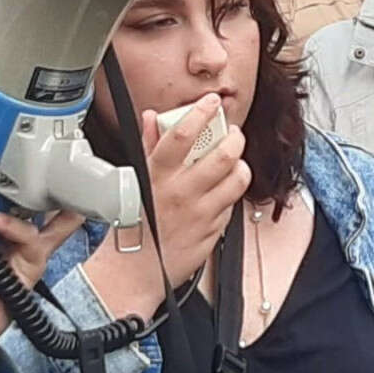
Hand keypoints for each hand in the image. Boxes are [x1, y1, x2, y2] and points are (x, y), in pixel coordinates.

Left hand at [0, 182, 87, 372]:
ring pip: (37, 210)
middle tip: (2, 157)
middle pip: (23, 191)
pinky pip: (31, 239)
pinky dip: (15, 227)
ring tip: (4, 185)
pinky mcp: (30, 262)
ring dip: (24, 195)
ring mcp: (20, 244)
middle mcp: (4, 228)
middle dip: (19, 173)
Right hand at [77, 100, 253, 320]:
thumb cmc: (133, 224)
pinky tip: (221, 191)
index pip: (182, 134)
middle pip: (223, 154)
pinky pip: (232, 204)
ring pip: (237, 178)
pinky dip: (230, 193)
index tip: (211, 102)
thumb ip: (147, 146)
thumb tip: (151, 118)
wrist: (135, 270)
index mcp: (158, 176)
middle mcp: (181, 192)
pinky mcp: (213, 230)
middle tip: (233, 135)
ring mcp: (200, 212)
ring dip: (240, 165)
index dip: (201, 112)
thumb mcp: (135, 179)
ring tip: (234, 162)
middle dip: (235, 138)